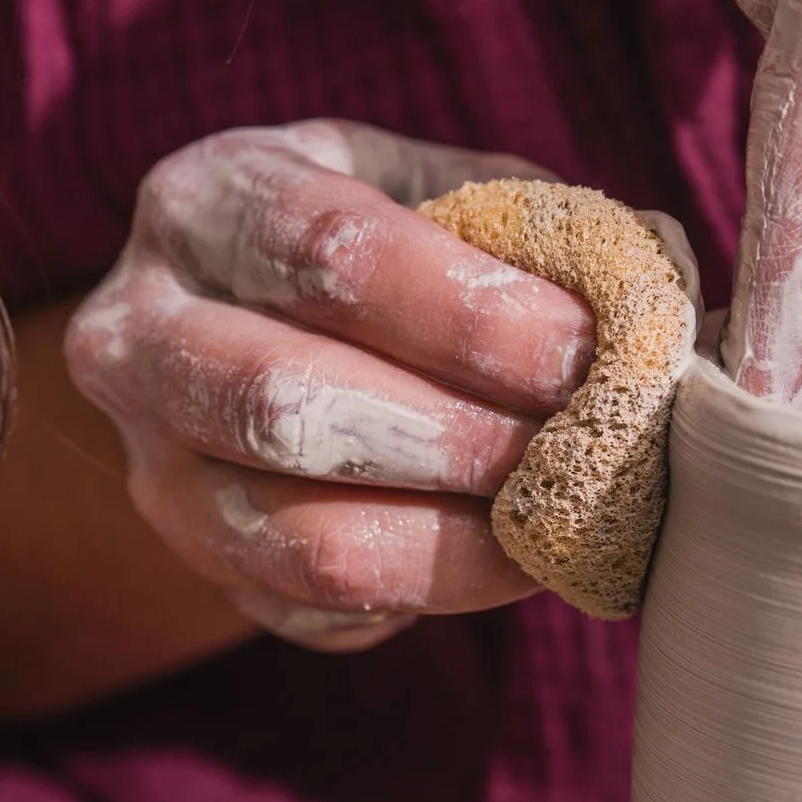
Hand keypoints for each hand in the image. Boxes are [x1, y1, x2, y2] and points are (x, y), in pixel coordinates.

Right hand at [66, 121, 595, 652]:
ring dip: (450, 538)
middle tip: (574, 446)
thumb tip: (666, 306)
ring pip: (289, 531)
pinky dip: (428, 594)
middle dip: (456, 436)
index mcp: (206, 201)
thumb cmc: (390, 245)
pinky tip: (508, 558)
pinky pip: (311, 607)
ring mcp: (148, 465)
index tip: (583, 351)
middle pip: (284, 401)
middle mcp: (135, 331)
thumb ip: (547, 232)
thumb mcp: (447, 195)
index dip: (468, 312)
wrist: (266, 323)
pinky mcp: (194, 565)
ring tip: (557, 517)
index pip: (328, 250)